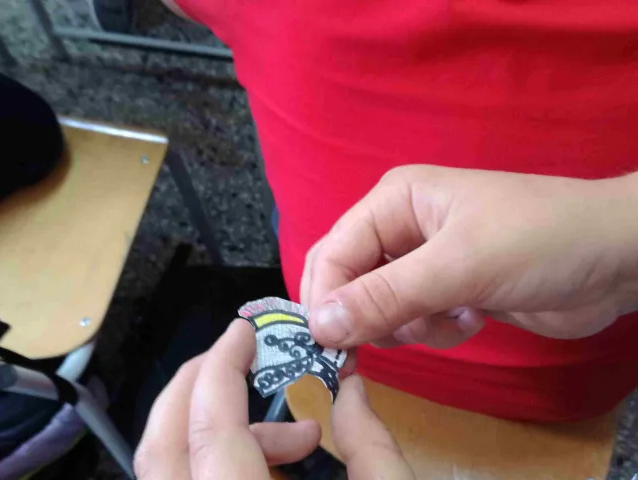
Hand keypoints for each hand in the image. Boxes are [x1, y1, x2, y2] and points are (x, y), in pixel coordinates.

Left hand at [135, 319, 414, 478]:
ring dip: (222, 430)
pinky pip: (190, 479)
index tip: (242, 332)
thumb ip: (372, 446)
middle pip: (161, 444)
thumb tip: (351, 392)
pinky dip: (224, 458)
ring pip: (167, 465)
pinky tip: (281, 460)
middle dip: (198, 385)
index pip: (212, 429)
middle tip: (242, 360)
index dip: (222, 368)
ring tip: (304, 436)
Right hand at [302, 166, 637, 348]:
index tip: (329, 345)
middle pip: (351, 280)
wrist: (618, 260)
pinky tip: (472, 317)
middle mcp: (402, 228)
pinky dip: (437, 329)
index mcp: (394, 202)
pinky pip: (415, 320)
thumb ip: (385, 295)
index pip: (334, 253)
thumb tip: (317, 326)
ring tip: (451, 316)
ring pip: (380, 307)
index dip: (325, 298)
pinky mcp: (449, 290)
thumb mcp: (458, 265)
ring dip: (409, 324)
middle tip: (394, 336)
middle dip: (367, 314)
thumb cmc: (538, 242)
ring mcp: (426, 261)